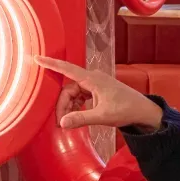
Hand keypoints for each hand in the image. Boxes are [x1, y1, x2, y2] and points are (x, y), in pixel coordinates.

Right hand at [35, 56, 162, 128]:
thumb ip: (81, 118)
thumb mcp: (102, 116)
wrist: (142, 110)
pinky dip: (76, 106)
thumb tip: (62, 122)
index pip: (67, 69)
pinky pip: (80, 96)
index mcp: (92, 79)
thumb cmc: (126, 109)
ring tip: (69, 122)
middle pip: (68, 89)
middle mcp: (92, 79)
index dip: (51, 64)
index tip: (37, 58)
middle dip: (62, 105)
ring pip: (73, 93)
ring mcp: (94, 84)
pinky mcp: (97, 91)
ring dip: (69, 107)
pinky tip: (77, 116)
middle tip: (61, 122)